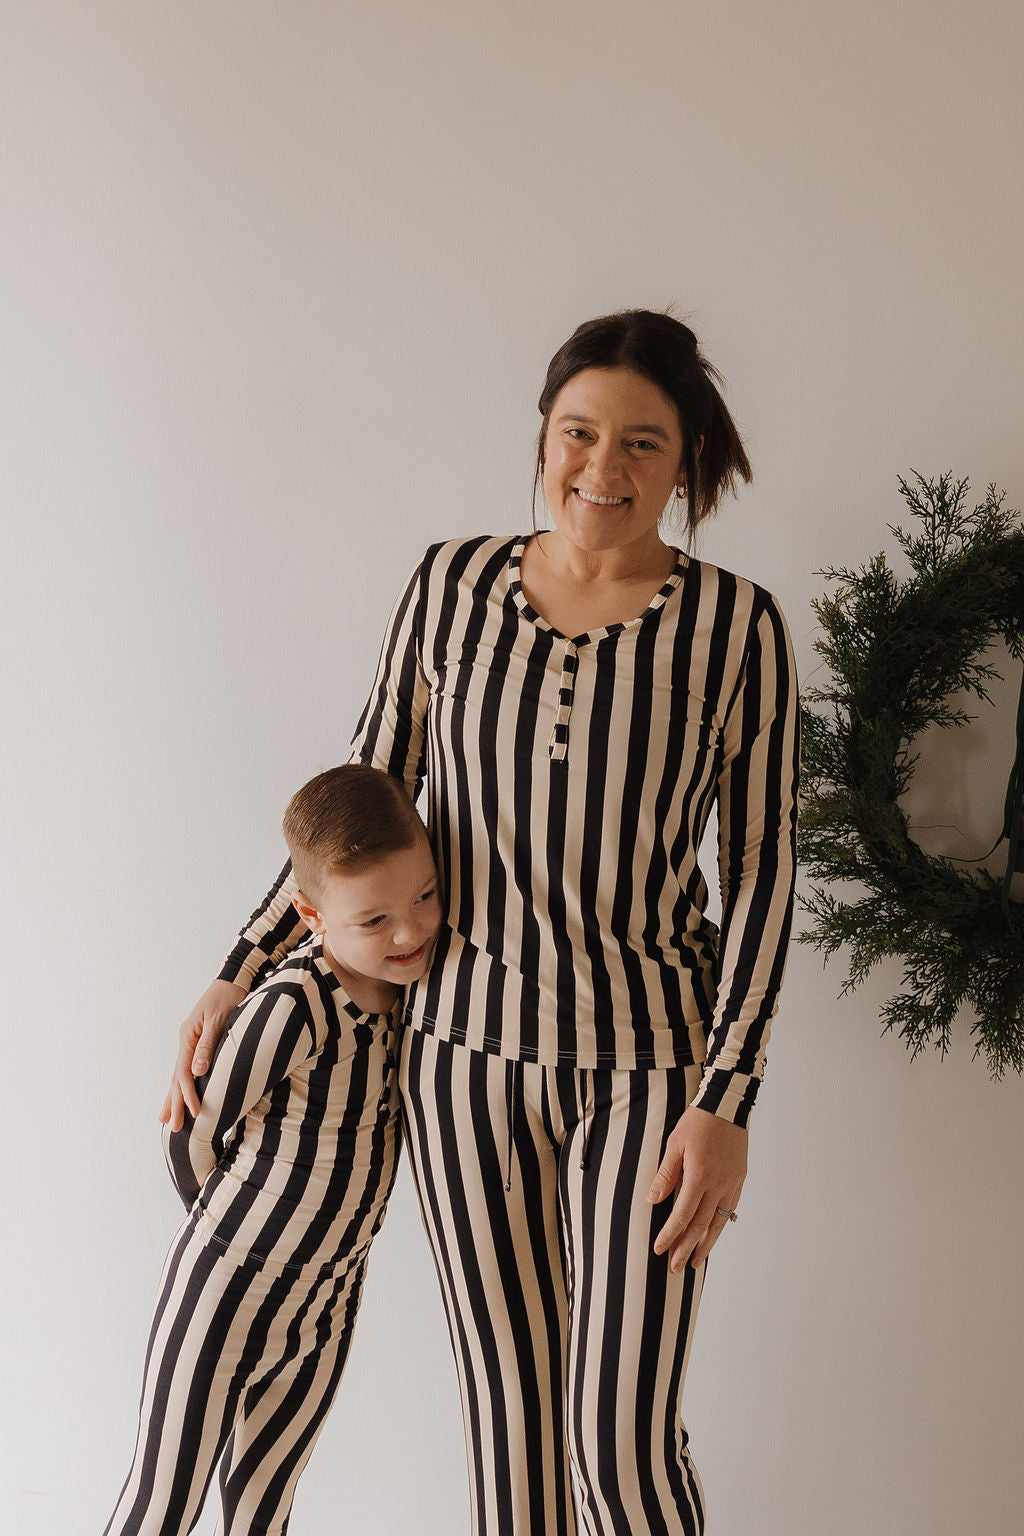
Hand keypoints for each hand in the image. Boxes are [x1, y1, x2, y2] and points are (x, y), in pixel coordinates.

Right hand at [159, 980, 246, 1131]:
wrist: (233, 982)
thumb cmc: (228, 998)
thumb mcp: (218, 1019)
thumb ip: (207, 1045)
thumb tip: (197, 1072)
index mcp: (188, 1038)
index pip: (183, 1073)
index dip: (187, 1094)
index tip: (193, 1113)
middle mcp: (186, 1042)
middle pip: (176, 1078)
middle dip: (175, 1103)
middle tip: (172, 1128)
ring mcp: (191, 1044)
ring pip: (178, 1076)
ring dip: (174, 1098)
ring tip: (166, 1119)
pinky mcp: (199, 1044)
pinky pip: (188, 1070)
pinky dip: (182, 1085)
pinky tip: (181, 1095)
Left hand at [647, 1104, 747, 1270]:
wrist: (727, 1107)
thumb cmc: (697, 1123)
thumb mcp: (675, 1145)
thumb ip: (665, 1175)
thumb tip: (652, 1201)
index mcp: (699, 1176)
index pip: (682, 1215)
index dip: (670, 1235)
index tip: (660, 1250)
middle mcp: (718, 1185)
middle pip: (700, 1225)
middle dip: (686, 1248)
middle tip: (675, 1268)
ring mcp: (731, 1184)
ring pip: (717, 1223)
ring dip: (705, 1245)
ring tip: (695, 1263)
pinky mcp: (739, 1180)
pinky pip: (728, 1210)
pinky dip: (719, 1227)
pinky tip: (711, 1236)